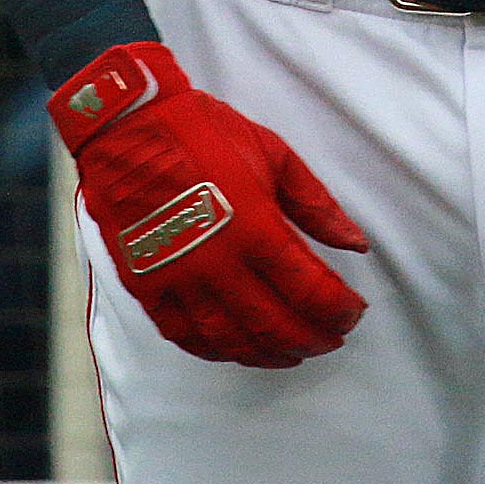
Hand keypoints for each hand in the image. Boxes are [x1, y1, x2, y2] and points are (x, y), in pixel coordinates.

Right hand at [49, 41, 368, 367]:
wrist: (128, 128)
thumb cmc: (205, 133)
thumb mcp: (274, 153)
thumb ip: (317, 204)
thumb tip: (356, 244)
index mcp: (255, 227)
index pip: (310, 290)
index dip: (339, 309)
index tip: (354, 312)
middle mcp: (218, 264)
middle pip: (276, 326)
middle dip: (313, 339)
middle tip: (333, 338)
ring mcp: (179, 281)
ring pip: (233, 342)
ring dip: (270, 355)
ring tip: (294, 353)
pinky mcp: (148, 287)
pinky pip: (187, 337)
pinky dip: (218, 352)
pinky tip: (239, 349)